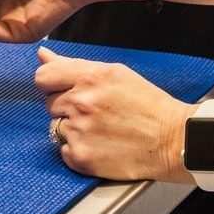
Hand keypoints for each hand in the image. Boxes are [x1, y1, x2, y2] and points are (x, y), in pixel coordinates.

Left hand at [37, 46, 190, 182]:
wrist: (170, 139)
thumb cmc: (146, 104)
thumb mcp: (114, 73)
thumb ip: (74, 65)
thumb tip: (43, 55)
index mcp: (90, 77)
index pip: (43, 77)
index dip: (51, 83)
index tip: (62, 88)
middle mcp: (81, 103)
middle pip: (49, 103)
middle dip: (67, 105)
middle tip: (94, 110)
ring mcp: (79, 131)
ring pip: (57, 127)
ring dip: (72, 128)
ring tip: (100, 128)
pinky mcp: (80, 157)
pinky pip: (63, 150)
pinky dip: (77, 149)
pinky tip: (99, 144)